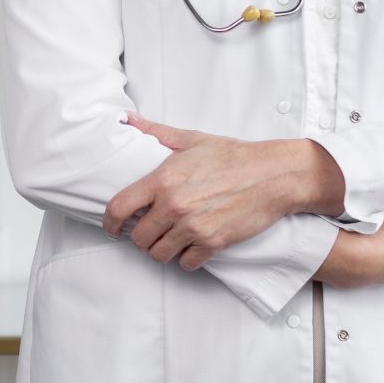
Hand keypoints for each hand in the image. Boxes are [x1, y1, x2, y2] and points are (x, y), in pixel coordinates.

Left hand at [102, 112, 303, 270]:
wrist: (273, 175)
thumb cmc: (233, 156)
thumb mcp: (191, 139)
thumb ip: (155, 132)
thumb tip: (127, 119)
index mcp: (163, 179)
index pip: (119, 208)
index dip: (110, 223)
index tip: (112, 229)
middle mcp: (174, 205)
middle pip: (138, 237)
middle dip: (140, 237)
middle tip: (150, 231)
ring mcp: (194, 226)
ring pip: (159, 254)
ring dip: (161, 249)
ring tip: (169, 239)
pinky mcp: (214, 242)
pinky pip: (187, 263)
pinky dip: (186, 258)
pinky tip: (191, 247)